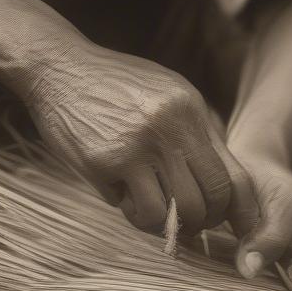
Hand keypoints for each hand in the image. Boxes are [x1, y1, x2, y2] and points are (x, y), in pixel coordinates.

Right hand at [20, 42, 232, 235]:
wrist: (59, 67)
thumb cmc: (115, 82)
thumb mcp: (167, 90)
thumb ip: (197, 129)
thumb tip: (224, 178)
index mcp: (190, 110)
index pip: (231, 177)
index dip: (232, 211)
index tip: (218, 219)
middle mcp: (170, 128)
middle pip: (207, 201)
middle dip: (199, 222)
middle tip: (185, 222)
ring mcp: (136, 146)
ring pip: (170, 214)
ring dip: (162, 223)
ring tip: (149, 209)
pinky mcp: (103, 162)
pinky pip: (130, 207)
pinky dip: (131, 211)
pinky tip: (122, 194)